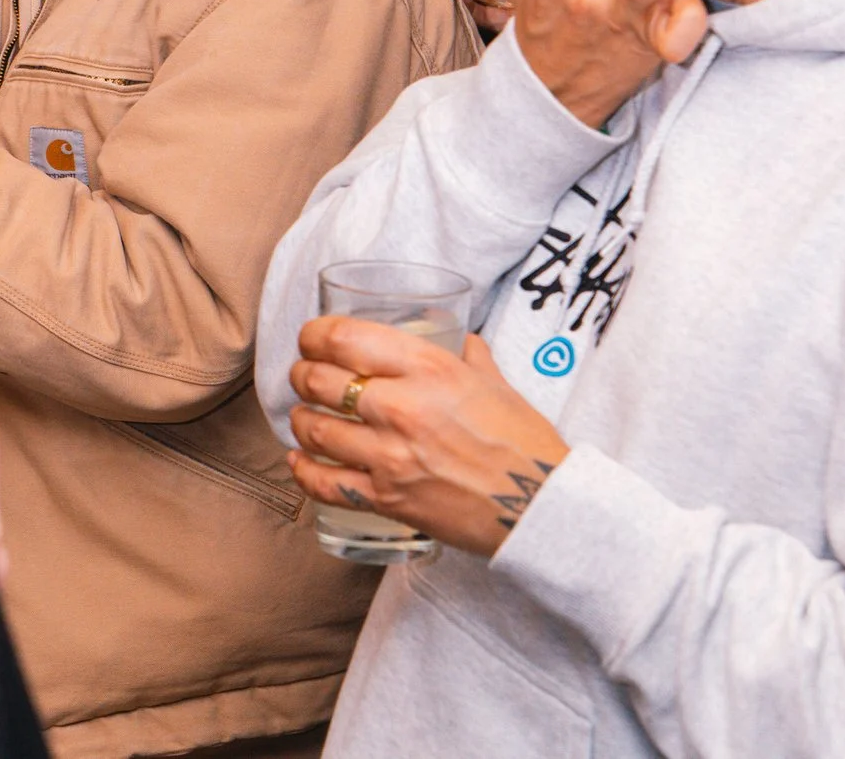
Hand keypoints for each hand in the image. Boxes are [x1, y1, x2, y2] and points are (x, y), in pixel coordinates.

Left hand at [287, 318, 570, 556]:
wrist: (543, 508)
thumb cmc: (525, 443)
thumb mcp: (497, 385)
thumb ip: (470, 357)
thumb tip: (459, 340)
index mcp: (429, 369)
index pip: (344, 338)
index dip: (314, 335)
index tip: (310, 338)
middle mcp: (401, 407)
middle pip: (318, 380)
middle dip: (302, 375)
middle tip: (304, 378)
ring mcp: (390, 455)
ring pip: (313, 429)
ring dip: (300, 421)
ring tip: (305, 417)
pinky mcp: (386, 498)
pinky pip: (323, 482)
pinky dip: (303, 471)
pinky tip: (300, 461)